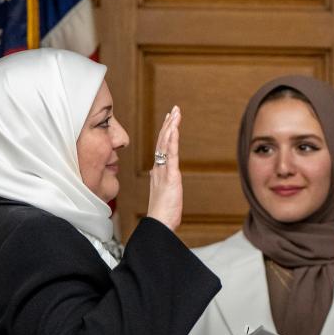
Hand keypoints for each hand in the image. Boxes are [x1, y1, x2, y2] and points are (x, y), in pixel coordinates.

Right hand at [146, 106, 182, 230]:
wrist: (159, 225)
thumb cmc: (163, 215)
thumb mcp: (166, 196)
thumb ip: (166, 186)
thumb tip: (168, 183)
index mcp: (158, 172)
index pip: (162, 148)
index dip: (166, 133)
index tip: (169, 121)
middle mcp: (158, 169)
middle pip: (162, 141)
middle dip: (169, 124)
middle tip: (173, 110)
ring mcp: (163, 171)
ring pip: (166, 144)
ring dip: (171, 127)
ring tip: (175, 113)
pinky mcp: (170, 176)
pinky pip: (170, 155)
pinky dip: (172, 141)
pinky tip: (174, 129)